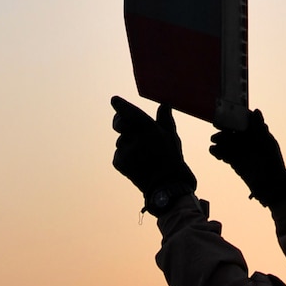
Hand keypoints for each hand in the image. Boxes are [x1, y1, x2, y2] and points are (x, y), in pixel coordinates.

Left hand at [111, 96, 197, 213]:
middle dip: (120, 122)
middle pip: (119, 123)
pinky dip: (124, 156)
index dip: (121, 105)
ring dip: (127, 143)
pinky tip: (137, 163)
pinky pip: (118, 153)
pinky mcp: (118, 162)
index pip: (130, 112)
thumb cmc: (171, 158)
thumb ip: (164, 118)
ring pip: (121, 140)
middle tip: (124, 125)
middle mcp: (134, 137)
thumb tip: (163, 104)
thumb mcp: (171, 136)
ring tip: (142, 154)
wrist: (165, 185)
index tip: (114, 100)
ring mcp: (125, 150)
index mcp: (148, 128)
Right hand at [209, 107, 285, 208]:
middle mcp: (246, 139)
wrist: (270, 185)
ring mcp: (240, 150)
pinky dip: (218, 152)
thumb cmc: (272, 162)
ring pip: (226, 142)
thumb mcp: (266, 143)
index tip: (225, 115)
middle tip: (216, 132)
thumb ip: (259, 128)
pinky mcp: (234, 161)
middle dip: (223, 131)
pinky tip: (214, 152)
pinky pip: (223, 154)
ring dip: (219, 142)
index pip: (243, 120)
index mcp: (256, 132)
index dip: (234, 117)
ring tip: (214, 145)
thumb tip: (256, 110)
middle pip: (232, 131)